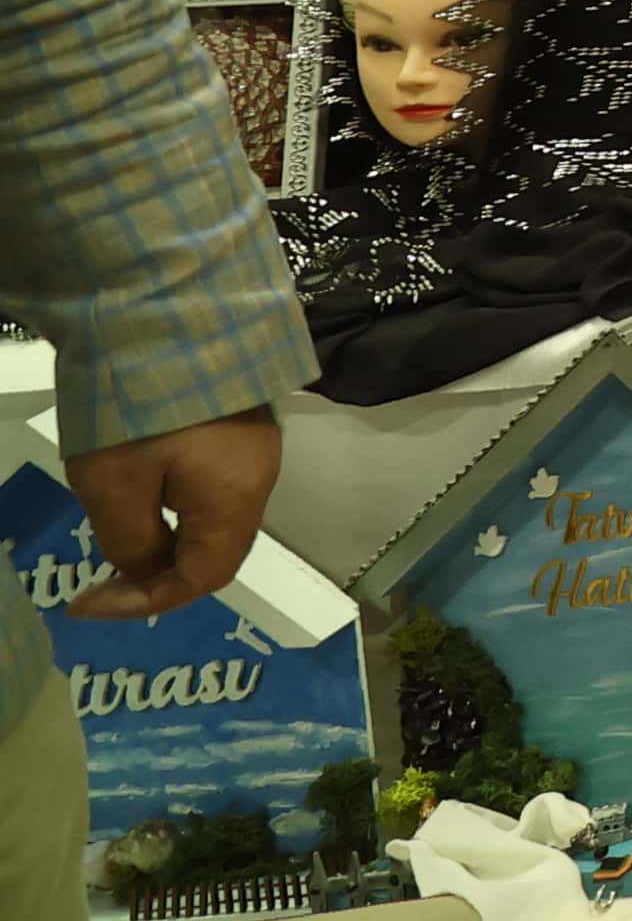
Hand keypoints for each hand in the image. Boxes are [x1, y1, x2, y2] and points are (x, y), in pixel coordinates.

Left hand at [66, 409, 278, 622]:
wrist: (167, 317)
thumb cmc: (138, 412)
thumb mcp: (114, 487)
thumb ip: (130, 544)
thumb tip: (144, 565)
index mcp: (235, 501)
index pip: (204, 578)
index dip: (146, 602)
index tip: (85, 603)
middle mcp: (258, 479)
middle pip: (214, 551)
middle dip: (156, 575)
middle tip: (99, 579)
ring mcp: (253, 448)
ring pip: (212, 519)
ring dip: (164, 541)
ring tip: (114, 537)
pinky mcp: (239, 424)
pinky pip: (212, 487)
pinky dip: (174, 509)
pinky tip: (140, 493)